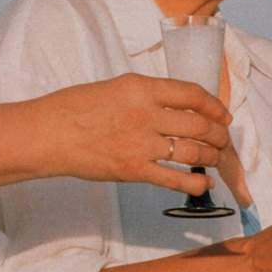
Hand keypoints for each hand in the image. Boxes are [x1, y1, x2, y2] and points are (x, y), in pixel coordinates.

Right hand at [37, 75, 230, 195]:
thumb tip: (178, 106)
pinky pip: (174, 179)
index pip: (193, 94)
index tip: (223, 115)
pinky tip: (203, 183)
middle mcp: (146, 114)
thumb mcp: (116, 88)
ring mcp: (141, 144)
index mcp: (142, 88)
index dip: (214, 106)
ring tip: (216, 159)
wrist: (48, 134)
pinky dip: (194, 183)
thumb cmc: (76, 108)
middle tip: (223, 140)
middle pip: (199, 125)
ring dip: (211, 158)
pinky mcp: (134, 170)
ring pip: (193, 152)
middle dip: (218, 135)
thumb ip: (148, 95)